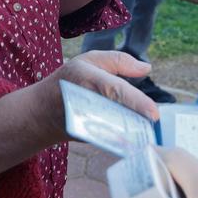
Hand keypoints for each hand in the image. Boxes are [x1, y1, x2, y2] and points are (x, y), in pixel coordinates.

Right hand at [33, 50, 158, 144]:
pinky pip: (108, 137)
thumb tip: (147, 68)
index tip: (154, 114)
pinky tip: (136, 135)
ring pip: (114, 128)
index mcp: (86, 77)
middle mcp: (84, 100)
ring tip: (149, 129)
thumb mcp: (89, 60)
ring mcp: (84, 123)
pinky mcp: (85, 137)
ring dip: (133, 129)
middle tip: (156, 122)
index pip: (115, 90)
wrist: (40, 112)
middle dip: (139, 118)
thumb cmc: (68, 80)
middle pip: (118, 111)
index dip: (136, 102)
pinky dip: (123, 137)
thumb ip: (119, 61)